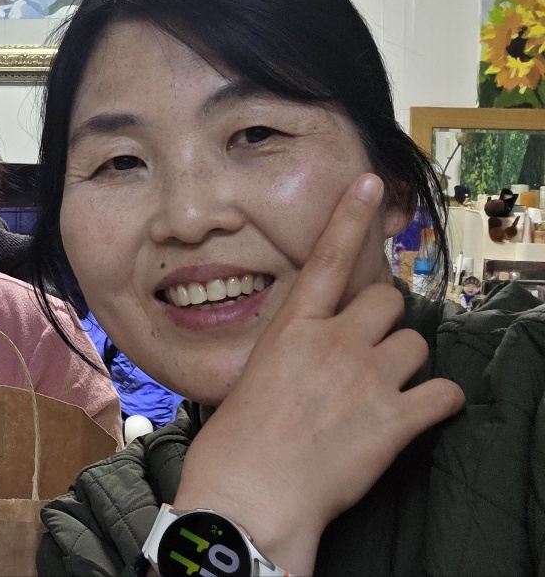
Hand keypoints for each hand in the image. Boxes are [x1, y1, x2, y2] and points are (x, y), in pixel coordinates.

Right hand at [173, 174, 464, 572]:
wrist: (251, 495)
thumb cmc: (233, 447)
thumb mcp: (250, 381)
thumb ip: (288, 357)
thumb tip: (309, 357)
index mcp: (291, 330)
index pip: (327, 258)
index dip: (351, 217)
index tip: (370, 182)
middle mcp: (333, 343)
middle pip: (389, 302)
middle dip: (386, 324)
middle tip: (371, 352)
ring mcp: (367, 379)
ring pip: (417, 345)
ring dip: (408, 365)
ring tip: (384, 393)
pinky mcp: (396, 420)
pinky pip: (444, 394)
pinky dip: (438, 403)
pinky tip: (419, 415)